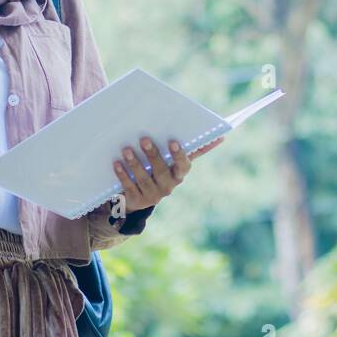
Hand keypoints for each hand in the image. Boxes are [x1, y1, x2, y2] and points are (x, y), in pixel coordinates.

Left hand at [111, 135, 226, 211]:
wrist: (139, 197)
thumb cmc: (158, 168)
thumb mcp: (171, 160)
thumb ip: (189, 148)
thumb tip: (219, 135)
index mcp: (179, 174)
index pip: (184, 166)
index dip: (179, 155)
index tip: (173, 142)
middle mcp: (168, 186)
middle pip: (162, 171)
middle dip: (153, 154)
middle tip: (144, 138)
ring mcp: (153, 195)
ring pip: (144, 179)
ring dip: (135, 164)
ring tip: (126, 149)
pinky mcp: (137, 201)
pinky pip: (130, 187)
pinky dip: (123, 175)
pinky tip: (117, 163)